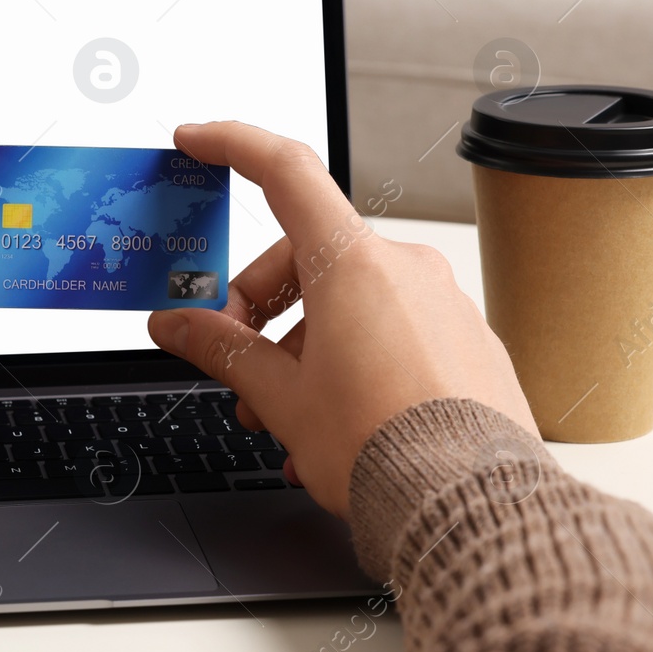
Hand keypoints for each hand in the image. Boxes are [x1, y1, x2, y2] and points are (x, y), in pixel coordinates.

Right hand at [146, 122, 533, 517]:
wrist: (476, 510)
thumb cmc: (387, 450)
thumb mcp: (281, 398)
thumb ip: (222, 351)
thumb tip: (176, 325)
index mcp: (353, 265)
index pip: (283, 171)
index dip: (231, 146)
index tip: (196, 141)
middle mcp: (405, 271)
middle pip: (305, 258)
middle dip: (257, 311)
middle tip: (233, 369)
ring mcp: (443, 306)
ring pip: (346, 305)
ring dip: (299, 352)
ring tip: (281, 423)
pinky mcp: (467, 345)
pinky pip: (390, 335)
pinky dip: (349, 366)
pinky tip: (331, 429)